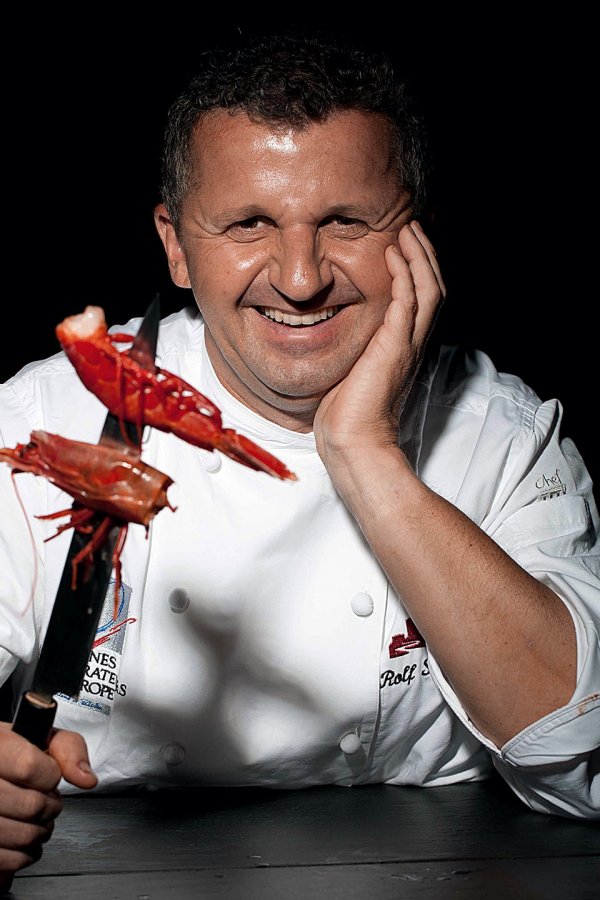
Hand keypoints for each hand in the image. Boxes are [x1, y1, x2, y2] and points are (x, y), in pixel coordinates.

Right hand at [0, 724, 96, 883]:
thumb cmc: (16, 756)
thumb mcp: (42, 738)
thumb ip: (68, 748)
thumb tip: (85, 778)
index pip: (29, 767)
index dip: (50, 775)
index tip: (49, 775)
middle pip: (31, 805)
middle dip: (51, 805)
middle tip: (46, 799)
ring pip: (24, 835)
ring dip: (42, 830)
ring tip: (36, 818)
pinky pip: (11, 860)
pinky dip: (26, 853)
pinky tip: (23, 834)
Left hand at [314, 220, 444, 467]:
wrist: (353, 441)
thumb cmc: (346, 412)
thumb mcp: (351, 368)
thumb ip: (353, 345)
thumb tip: (331, 326)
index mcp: (405, 347)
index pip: (423, 299)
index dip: (419, 269)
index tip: (405, 244)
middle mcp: (414, 343)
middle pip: (435, 287)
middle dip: (425, 254)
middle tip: (412, 227)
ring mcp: (407, 345)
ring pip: (430, 289)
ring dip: (420, 256)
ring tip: (408, 231)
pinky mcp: (395, 348)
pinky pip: (407, 302)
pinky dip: (404, 275)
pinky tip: (393, 255)